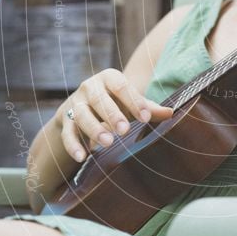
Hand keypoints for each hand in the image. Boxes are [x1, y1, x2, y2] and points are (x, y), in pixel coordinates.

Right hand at [56, 68, 172, 162]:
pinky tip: (82, 157)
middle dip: (112, 115)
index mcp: (109, 78)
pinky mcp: (64, 120)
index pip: (121, 86)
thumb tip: (171, 113)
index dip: (134, 101)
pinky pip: (68, 133)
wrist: (83, 106)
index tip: (146, 118)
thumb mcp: (131, 104)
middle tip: (124, 130)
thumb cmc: (116, 103)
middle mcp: (90, 87)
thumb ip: (149, 109)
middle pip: (100, 99)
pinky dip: (73, 145)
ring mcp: (75, 103)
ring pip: (82, 115)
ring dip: (94, 129)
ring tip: (108, 143)